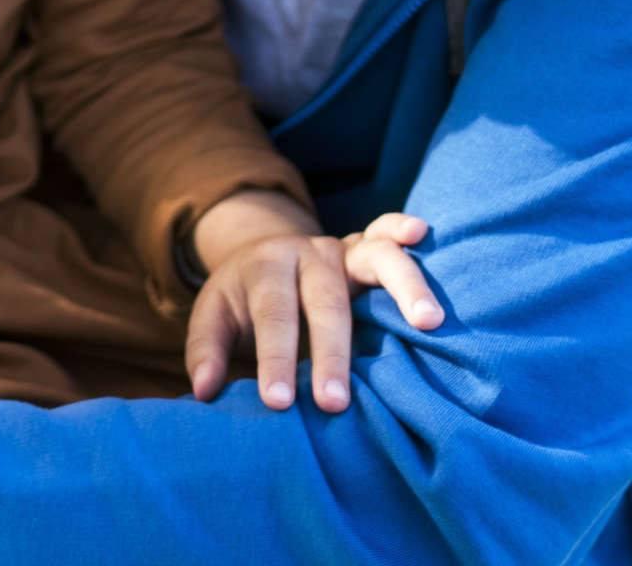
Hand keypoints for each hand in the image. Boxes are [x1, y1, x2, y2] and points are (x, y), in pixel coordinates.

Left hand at [185, 191, 440, 412]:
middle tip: (334, 403)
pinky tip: (423, 232)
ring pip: (372, 259)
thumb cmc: (242, 301)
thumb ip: (205, 350)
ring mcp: (341, 247)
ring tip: (428, 322)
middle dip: (330, 352)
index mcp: (266, 268)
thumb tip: (204, 390)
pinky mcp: (366, 248)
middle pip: (325, 300)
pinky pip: (386, 233)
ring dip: (402, 287)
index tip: (279, 402)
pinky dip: (403, 228)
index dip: (275, 358)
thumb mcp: (214, 317)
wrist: (264, 257)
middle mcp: (307, 253)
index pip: (273, 314)